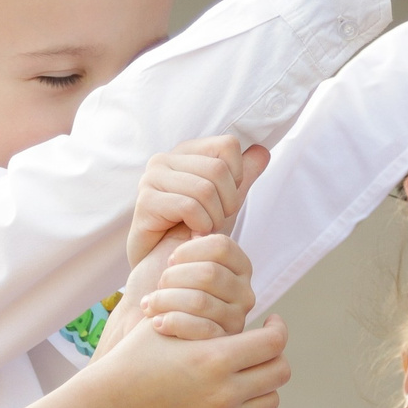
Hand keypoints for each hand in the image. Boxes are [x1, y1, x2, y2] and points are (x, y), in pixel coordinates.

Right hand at [89, 312, 290, 407]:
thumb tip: (231, 278)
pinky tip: (239, 397)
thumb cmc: (136, 354)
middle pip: (280, 371)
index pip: (274, 341)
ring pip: (270, 401)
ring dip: (265, 382)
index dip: (278, 327)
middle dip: (275, 354)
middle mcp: (224, 392)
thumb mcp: (166, 319)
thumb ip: (203, 301)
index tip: (270, 321)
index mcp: (215, 357)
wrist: (110, 404)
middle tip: (262, 345)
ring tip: (250, 369)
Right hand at [129, 137, 268, 264]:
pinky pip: (189, 207)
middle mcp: (165, 159)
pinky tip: (194, 235)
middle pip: (218, 169)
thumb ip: (243, 175)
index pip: (228, 145)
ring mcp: (152, 179)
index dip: (237, 176)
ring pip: (205, 189)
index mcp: (185, 152)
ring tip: (205, 229)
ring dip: (215, 217)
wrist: (165, 262)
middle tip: (217, 220)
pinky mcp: (145, 201)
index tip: (225, 199)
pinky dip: (201, 225)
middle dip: (228, 202)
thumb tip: (262, 151)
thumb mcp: (225, 199)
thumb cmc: (193, 228)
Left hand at [129, 233, 255, 340]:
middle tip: (158, 286)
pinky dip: (171, 322)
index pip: (221, 246)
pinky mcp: (222, 345)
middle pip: (209, 273)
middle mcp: (245, 294)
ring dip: (165, 300)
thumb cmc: (164, 290)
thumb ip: (188, 239)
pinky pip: (198, 329)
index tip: (169, 261)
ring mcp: (236, 320)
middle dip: (173, 278)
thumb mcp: (177, 259)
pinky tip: (156, 322)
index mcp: (239, 267)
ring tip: (150, 305)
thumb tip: (196, 233)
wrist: (146, 330)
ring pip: (199, 301)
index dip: (187, 251)